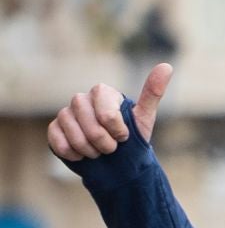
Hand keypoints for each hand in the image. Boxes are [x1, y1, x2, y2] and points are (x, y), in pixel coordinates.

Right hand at [47, 63, 170, 160]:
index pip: (107, 114)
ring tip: (99, 151)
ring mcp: (66, 113)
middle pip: (90, 126)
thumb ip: (152, 92)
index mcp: (102, 92)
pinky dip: (75, 154)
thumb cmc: (132, 138)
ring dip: (91, 151)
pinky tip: (83, 154)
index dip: (117, 131)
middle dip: (105, 144)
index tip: (124, 137)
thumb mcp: (144, 118)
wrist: (116, 162)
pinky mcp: (54, 129)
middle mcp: (81, 99)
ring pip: (75, 136)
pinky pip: (60, 143)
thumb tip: (167, 66)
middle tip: (112, 148)